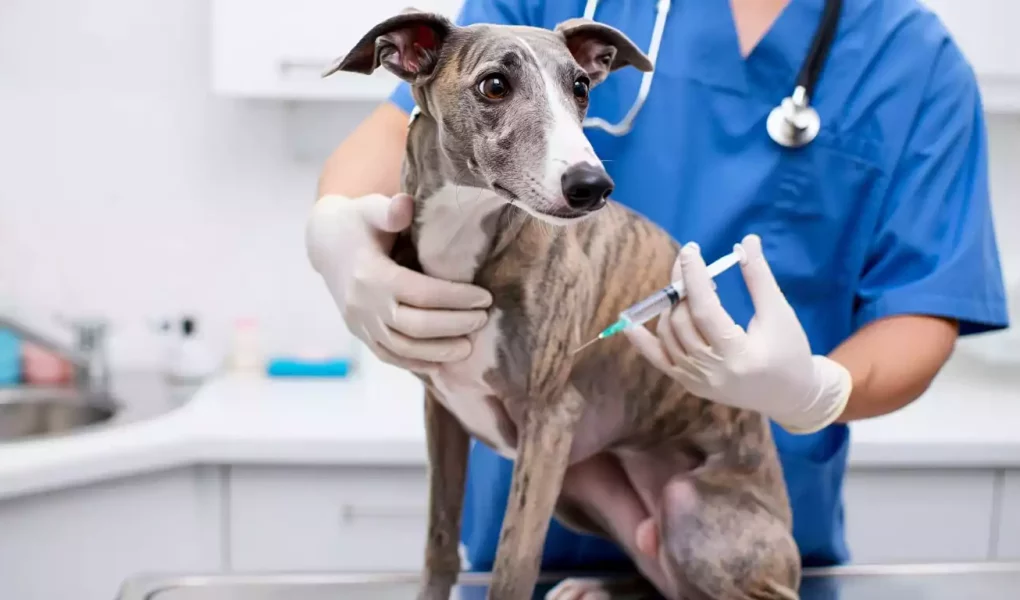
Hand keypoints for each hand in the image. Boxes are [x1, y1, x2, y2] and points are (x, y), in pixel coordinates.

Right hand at [305, 193, 491, 372]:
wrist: (325, 243)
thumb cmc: (358, 222)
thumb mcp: (371, 208)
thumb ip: (390, 209)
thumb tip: (406, 204)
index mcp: (371, 274)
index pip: (420, 293)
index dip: (455, 298)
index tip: (485, 297)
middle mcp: (364, 304)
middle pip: (414, 326)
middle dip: (454, 325)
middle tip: (483, 319)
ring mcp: (360, 323)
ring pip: (402, 348)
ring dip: (438, 351)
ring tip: (469, 346)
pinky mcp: (360, 333)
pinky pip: (388, 356)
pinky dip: (415, 362)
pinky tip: (441, 361)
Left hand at [623, 234, 851, 432]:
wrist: (789, 396)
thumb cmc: (789, 351)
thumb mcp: (779, 313)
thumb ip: (759, 277)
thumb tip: (746, 241)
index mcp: (739, 354)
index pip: (705, 310)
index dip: (694, 277)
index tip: (690, 250)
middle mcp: (712, 371)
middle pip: (683, 321)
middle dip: (682, 287)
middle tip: (689, 264)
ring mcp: (697, 380)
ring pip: (669, 335)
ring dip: (671, 306)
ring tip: (687, 289)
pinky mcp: (688, 384)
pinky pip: (658, 359)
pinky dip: (642, 341)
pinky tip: (630, 323)